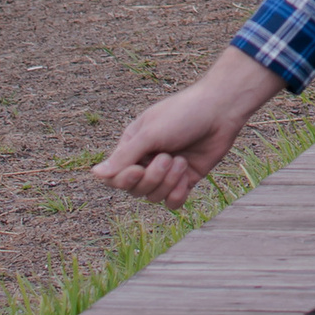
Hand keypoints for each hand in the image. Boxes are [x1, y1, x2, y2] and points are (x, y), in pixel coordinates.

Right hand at [93, 51, 281, 209]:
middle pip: (135, 190)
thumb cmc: (183, 114)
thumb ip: (123, 157)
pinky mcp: (185, 180)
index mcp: (132, 146)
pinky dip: (178, 193)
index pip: (115, 177)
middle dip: (152, 178)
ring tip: (181, 161)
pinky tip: (187, 174)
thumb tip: (94, 174)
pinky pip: (172, 202)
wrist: (221, 111)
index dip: (124, 180)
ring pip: (154, 197)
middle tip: (168, 157)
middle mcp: (146, 160)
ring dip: (168, 182)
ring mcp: (166, 172)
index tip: (137, 169)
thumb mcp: (150, 134)